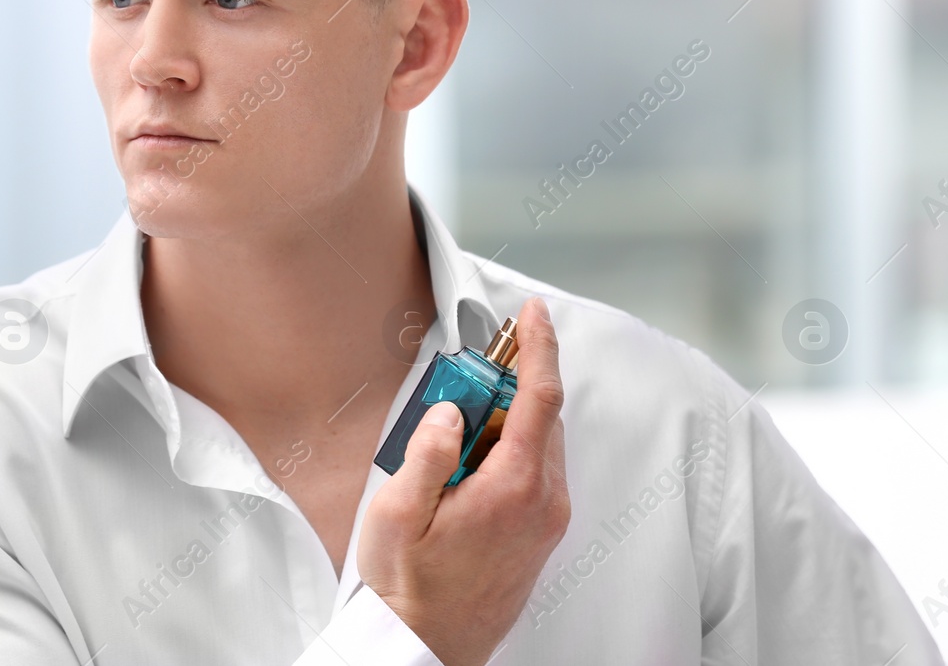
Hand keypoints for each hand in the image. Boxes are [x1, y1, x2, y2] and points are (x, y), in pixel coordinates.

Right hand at [356, 297, 569, 665]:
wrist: (429, 646)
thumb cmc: (411, 588)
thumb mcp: (400, 512)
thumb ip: (427, 452)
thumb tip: (450, 411)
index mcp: (515, 487)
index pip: (540, 397)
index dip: (540, 346)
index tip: (534, 316)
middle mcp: (544, 501)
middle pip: (541, 415)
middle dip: (511, 382)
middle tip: (468, 374)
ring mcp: (548, 519)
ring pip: (540, 442)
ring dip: (508, 418)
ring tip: (457, 426)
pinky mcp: (541, 532)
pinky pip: (537, 469)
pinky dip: (512, 447)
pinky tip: (471, 460)